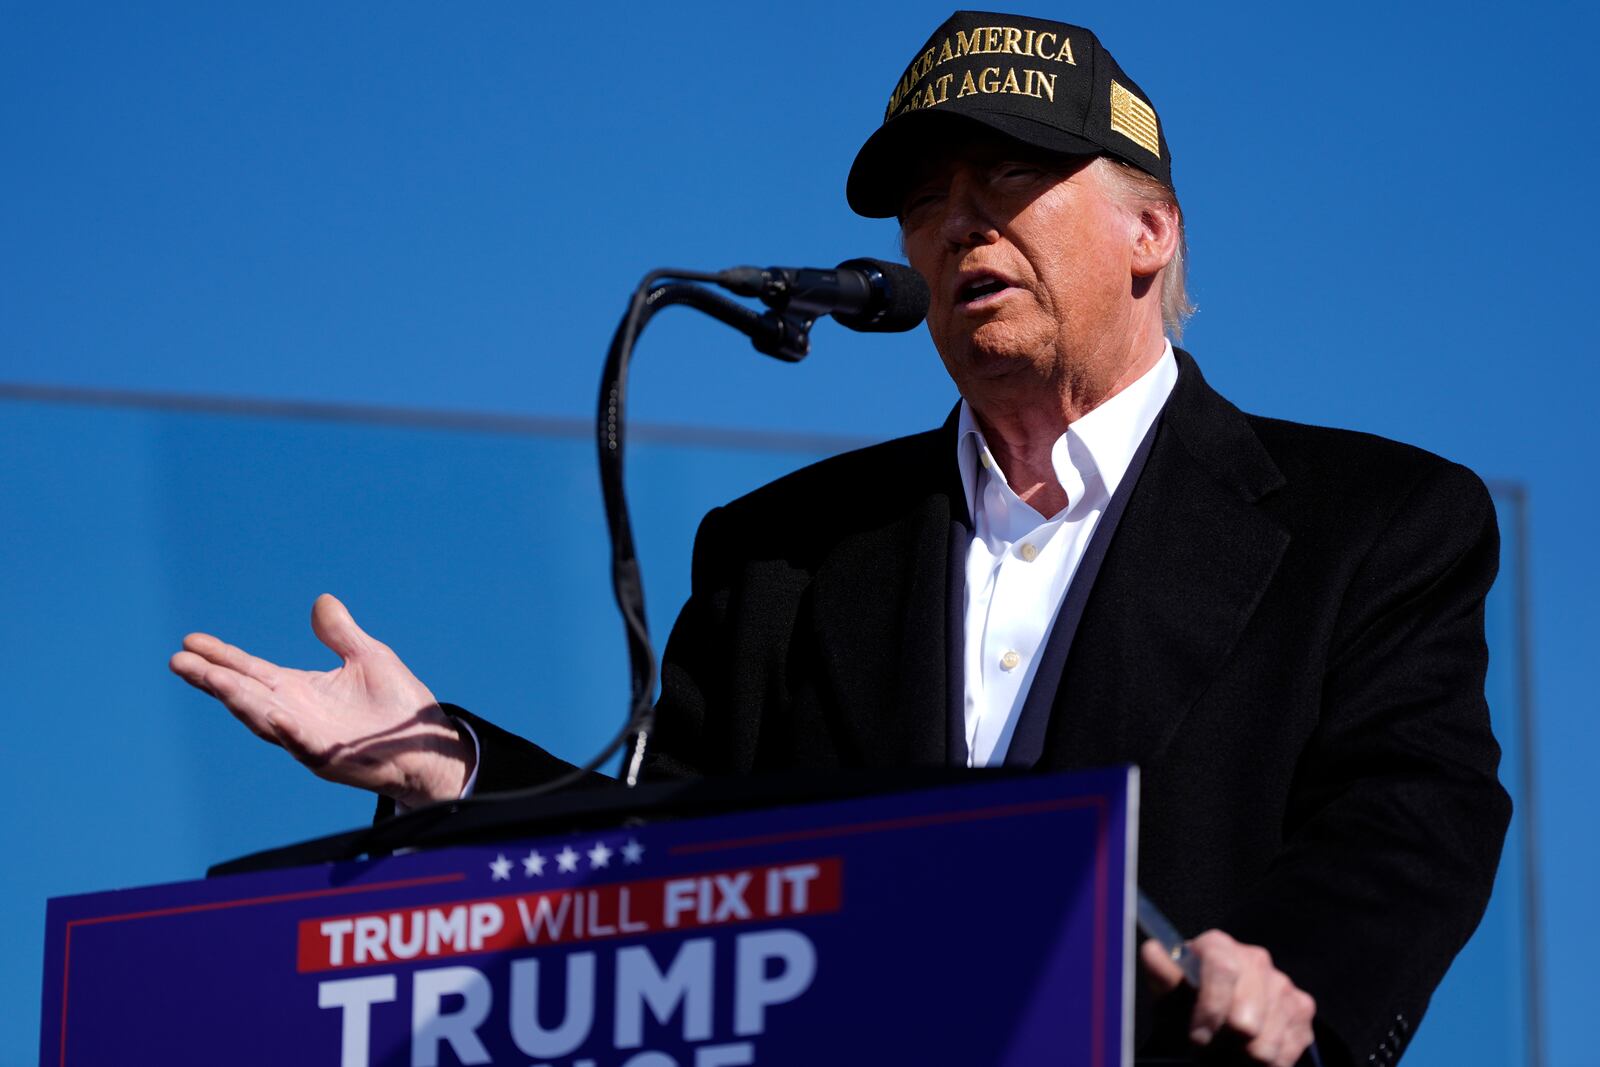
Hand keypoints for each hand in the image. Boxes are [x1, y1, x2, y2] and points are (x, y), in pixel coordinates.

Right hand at [169, 594, 473, 807]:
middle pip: (245, 694)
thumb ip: (341, 634)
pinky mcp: (333, 758)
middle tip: (179, 660)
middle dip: (212, 678)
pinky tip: (275, 717)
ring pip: (265, 719)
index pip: (250, 670)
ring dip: (238, 700)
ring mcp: (309, 738)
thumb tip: (322, 600)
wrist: (429, 745)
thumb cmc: (396, 705)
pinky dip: (290, 733)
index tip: (190, 641)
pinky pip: (307, 746)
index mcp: (299, 689)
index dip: (221, 656)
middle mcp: (295, 714)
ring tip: (210, 679)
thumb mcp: (368, 658)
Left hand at [1141, 929, 1316, 1066]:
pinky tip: (1248, 1055)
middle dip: (1225, 1042)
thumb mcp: (1167, 996)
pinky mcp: (1302, 1010)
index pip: (1222, 968)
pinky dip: (1265, 1064)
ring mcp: (1282, 983)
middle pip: (1248, 1013)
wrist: (1208, 1028)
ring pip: (1267, 1039)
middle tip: (1208, 1051)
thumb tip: (1153, 952)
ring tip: (1227, 1053)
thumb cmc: (1184, 1008)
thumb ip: (1162, 976)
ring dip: (1243, 1057)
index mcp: (1218, 946)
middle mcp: (1254, 958)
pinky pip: (1286, 1051)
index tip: (1198, 1037)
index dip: (1211, 1008)